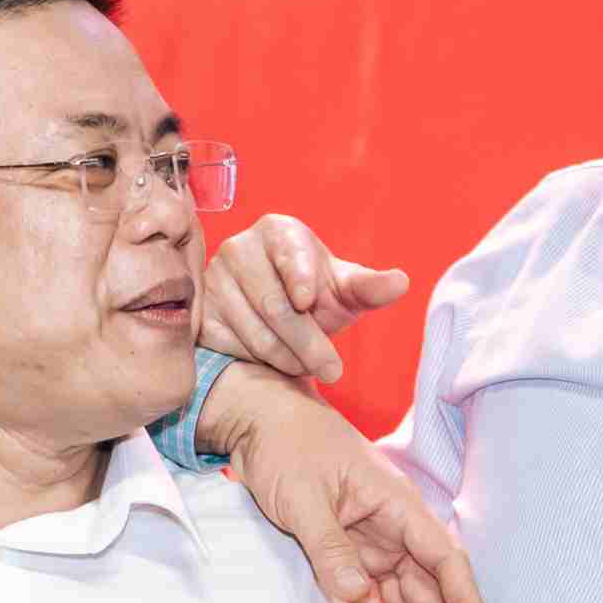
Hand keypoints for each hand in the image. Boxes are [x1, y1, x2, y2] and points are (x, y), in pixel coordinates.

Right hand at [198, 214, 411, 384]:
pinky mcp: (202, 312)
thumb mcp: (346, 291)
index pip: (286, 250)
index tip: (308, 299)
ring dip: (288, 358)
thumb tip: (400, 282)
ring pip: (254, 331)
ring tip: (307, 366)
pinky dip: (260, 362)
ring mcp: (215, 280)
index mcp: (278, 231)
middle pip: (274, 303)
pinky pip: (231, 346)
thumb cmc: (317, 296)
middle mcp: (239, 247)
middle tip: (333, 370)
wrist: (280, 318)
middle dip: (308, 342)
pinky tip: (276, 360)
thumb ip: (371, 287)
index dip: (298, 274)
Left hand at [198, 364, 492, 602]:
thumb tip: (358, 596)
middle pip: (426, 595)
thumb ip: (330, 547)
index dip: (465, 600)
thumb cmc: (288, 445)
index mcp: (397, 506)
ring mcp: (376, 546)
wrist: (260, 423)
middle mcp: (396, 530)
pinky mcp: (354, 557)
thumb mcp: (303, 497)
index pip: (444, 558)